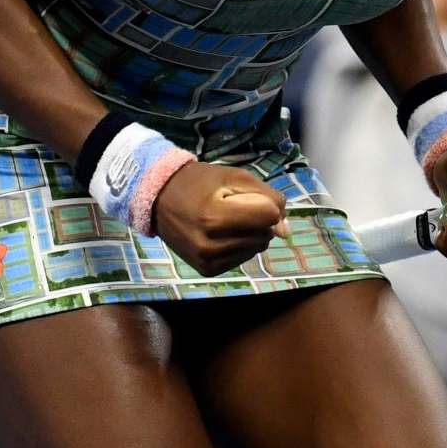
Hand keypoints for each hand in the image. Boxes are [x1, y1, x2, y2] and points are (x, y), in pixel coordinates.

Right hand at [150, 163, 287, 275]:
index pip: (270, 217)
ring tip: (227, 219)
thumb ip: (268, 198)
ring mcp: (207, 261)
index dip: (267, 204)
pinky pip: (243, 258)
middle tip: (233, 206)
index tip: (249, 196)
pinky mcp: (207, 270)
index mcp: (215, 217)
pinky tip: (222, 233)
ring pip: (257, 248)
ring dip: (252, 233)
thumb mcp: (235, 177)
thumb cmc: (201, 183)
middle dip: (259, 219)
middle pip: (265, 234)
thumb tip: (285, 231)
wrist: (161, 199)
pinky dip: (240, 245)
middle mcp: (210, 245)